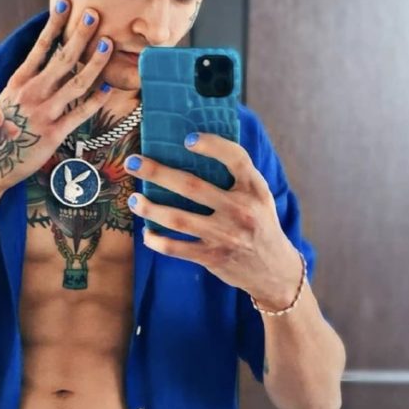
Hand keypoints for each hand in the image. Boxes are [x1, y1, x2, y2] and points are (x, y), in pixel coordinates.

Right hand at [0, 0, 113, 191]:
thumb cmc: (4, 126)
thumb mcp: (8, 95)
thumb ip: (27, 77)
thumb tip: (44, 53)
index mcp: (19, 81)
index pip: (40, 46)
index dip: (54, 24)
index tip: (66, 3)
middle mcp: (32, 93)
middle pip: (62, 59)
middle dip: (79, 35)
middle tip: (94, 14)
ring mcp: (44, 112)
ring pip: (76, 83)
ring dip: (95, 62)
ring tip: (108, 44)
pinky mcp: (55, 133)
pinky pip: (80, 113)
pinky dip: (95, 100)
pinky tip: (107, 87)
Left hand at [123, 133, 301, 306]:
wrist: (275, 270)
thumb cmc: (259, 222)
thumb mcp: (258, 195)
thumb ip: (236, 174)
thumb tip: (193, 145)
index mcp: (253, 189)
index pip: (236, 159)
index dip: (212, 146)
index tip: (187, 139)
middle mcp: (240, 210)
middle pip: (192, 187)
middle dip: (158, 173)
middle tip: (133, 162)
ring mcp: (225, 235)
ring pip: (178, 219)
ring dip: (150, 208)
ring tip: (133, 199)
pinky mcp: (212, 257)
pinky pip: (177, 249)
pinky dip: (157, 241)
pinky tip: (146, 232)